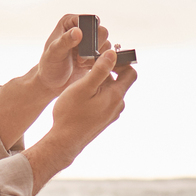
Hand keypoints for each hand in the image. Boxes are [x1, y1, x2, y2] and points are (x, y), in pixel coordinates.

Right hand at [23, 47, 136, 187]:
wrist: (65, 142)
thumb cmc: (71, 113)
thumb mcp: (84, 87)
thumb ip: (100, 70)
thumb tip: (112, 54)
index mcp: (116, 96)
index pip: (130, 73)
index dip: (121, 63)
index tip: (104, 59)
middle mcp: (118, 106)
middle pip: (120, 82)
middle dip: (107, 72)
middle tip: (89, 68)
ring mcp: (111, 114)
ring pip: (111, 92)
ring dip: (101, 84)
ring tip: (83, 82)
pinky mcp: (103, 120)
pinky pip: (105, 102)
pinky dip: (97, 95)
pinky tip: (81, 97)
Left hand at [32, 13, 105, 96]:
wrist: (53, 84)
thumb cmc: (49, 66)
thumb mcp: (54, 53)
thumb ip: (65, 41)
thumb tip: (77, 31)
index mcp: (70, 22)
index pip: (88, 21)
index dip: (88, 34)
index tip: (79, 47)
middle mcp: (81, 28)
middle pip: (101, 31)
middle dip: (94, 46)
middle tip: (80, 58)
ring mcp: (89, 41)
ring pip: (106, 43)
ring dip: (96, 56)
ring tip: (80, 63)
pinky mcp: (95, 53)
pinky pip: (107, 55)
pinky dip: (99, 62)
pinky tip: (85, 67)